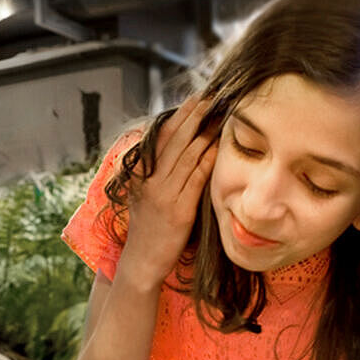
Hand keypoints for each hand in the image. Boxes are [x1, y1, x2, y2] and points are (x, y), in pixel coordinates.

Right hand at [118, 97, 218, 282]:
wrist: (141, 262)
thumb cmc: (147, 229)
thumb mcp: (144, 196)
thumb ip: (155, 174)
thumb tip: (177, 150)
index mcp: (142, 174)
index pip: (161, 137)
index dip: (179, 116)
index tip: (194, 99)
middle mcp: (151, 181)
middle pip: (175, 140)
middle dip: (194, 116)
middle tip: (210, 97)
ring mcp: (163, 195)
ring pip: (186, 155)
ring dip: (204, 133)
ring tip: (218, 116)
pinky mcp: (178, 211)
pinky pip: (195, 179)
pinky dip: (208, 160)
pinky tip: (218, 147)